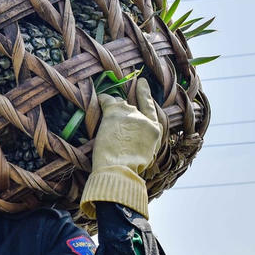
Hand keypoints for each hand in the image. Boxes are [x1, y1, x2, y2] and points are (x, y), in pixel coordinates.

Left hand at [79, 78, 162, 217]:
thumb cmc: (130, 170)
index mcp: (155, 131)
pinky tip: (99, 98)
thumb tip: (133, 143)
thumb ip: (143, 143)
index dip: (145, 96)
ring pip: (121, 104)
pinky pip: (108, 100)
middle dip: (126, 106)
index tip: (143, 84)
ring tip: (108, 108)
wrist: (120, 170)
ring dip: (114, 106)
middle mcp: (144, 119)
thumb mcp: (146, 156)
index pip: (151, 109)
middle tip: (121, 97)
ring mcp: (130, 114)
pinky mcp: (115, 113)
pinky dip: (102, 99)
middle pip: (133, 107)